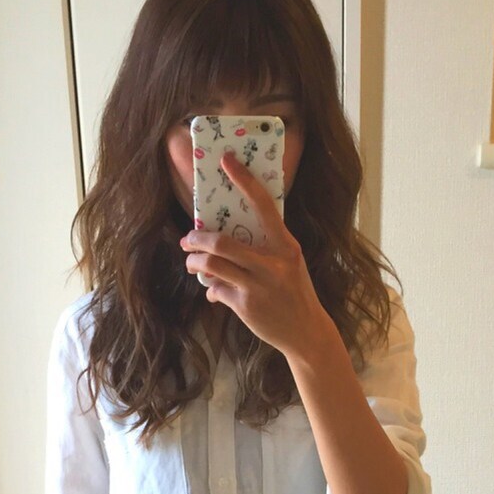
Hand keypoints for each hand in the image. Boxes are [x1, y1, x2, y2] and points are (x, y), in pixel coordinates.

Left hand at [179, 151, 328, 358]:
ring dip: (195, 262)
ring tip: (191, 262)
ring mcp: (258, 286)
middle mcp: (273, 263)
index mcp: (286, 246)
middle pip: (221, 242)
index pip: (264, 205)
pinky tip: (213, 291)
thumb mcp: (290, 264)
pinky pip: (216, 290)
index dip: (243, 180)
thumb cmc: (295, 292)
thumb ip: (267, 248)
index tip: (226, 161)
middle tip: (187, 239)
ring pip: (212, 265)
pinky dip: (210, 289)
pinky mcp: (246, 306)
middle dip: (196, 239)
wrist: (306, 332)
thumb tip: (231, 237)